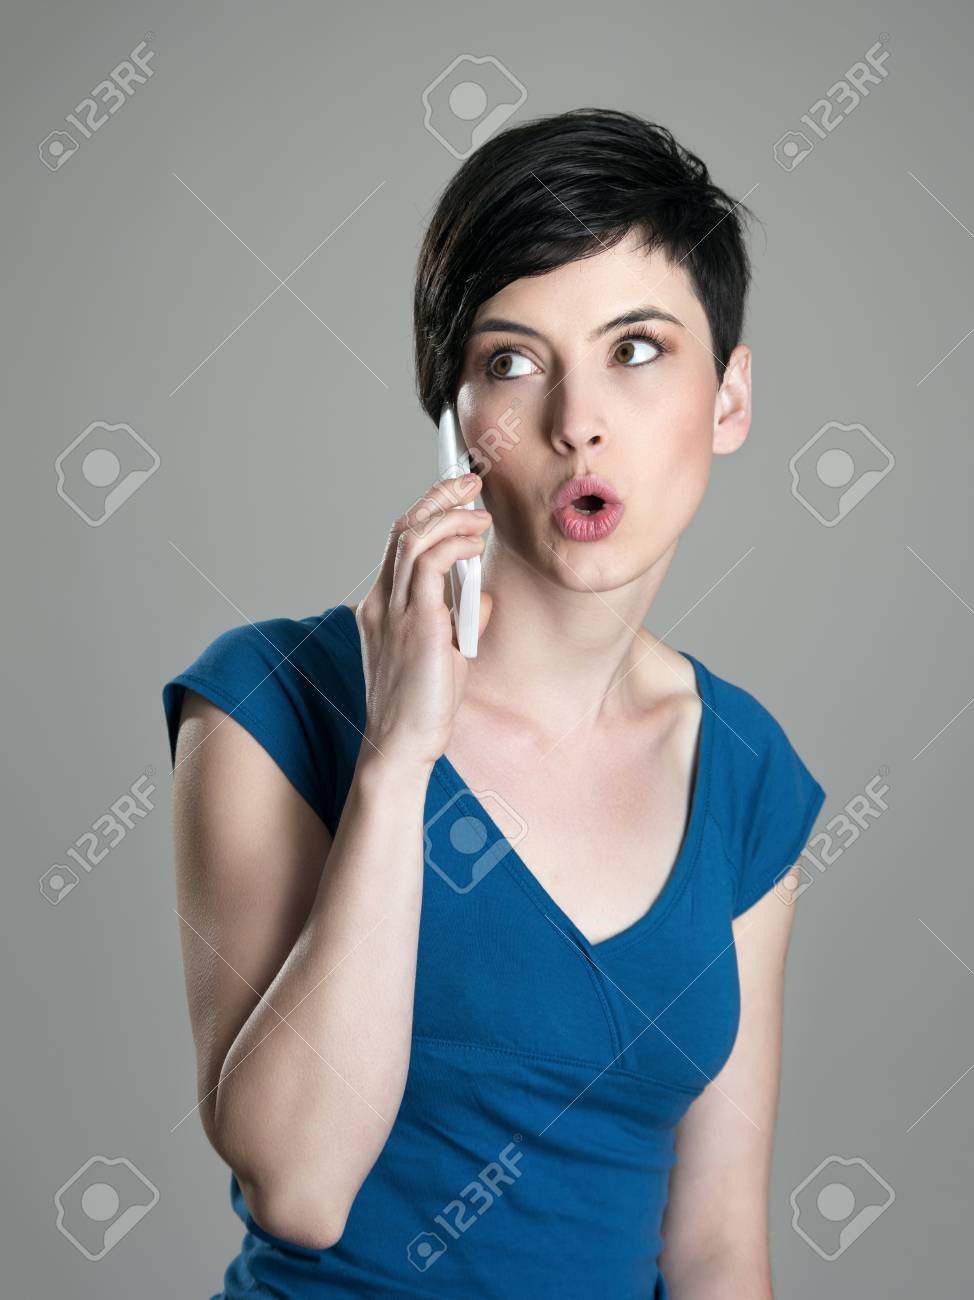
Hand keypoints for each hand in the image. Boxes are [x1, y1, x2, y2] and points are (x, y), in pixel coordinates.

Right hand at [355, 472, 492, 771]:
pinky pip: (429, 565)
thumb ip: (459, 618)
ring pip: (413, 538)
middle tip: (470, 480)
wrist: (401, 745)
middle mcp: (381, 601)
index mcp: (383, 605)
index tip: (455, 491)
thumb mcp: (445, 652)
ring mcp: (393, 611)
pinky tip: (475, 544)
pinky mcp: (415, 624)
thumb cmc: (423, 704)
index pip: (400, 541)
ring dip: (450, 515)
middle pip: (404, 528)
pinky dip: (454, 545)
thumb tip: (482, 595)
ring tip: (479, 512)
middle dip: (438, 496)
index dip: (427, 509)